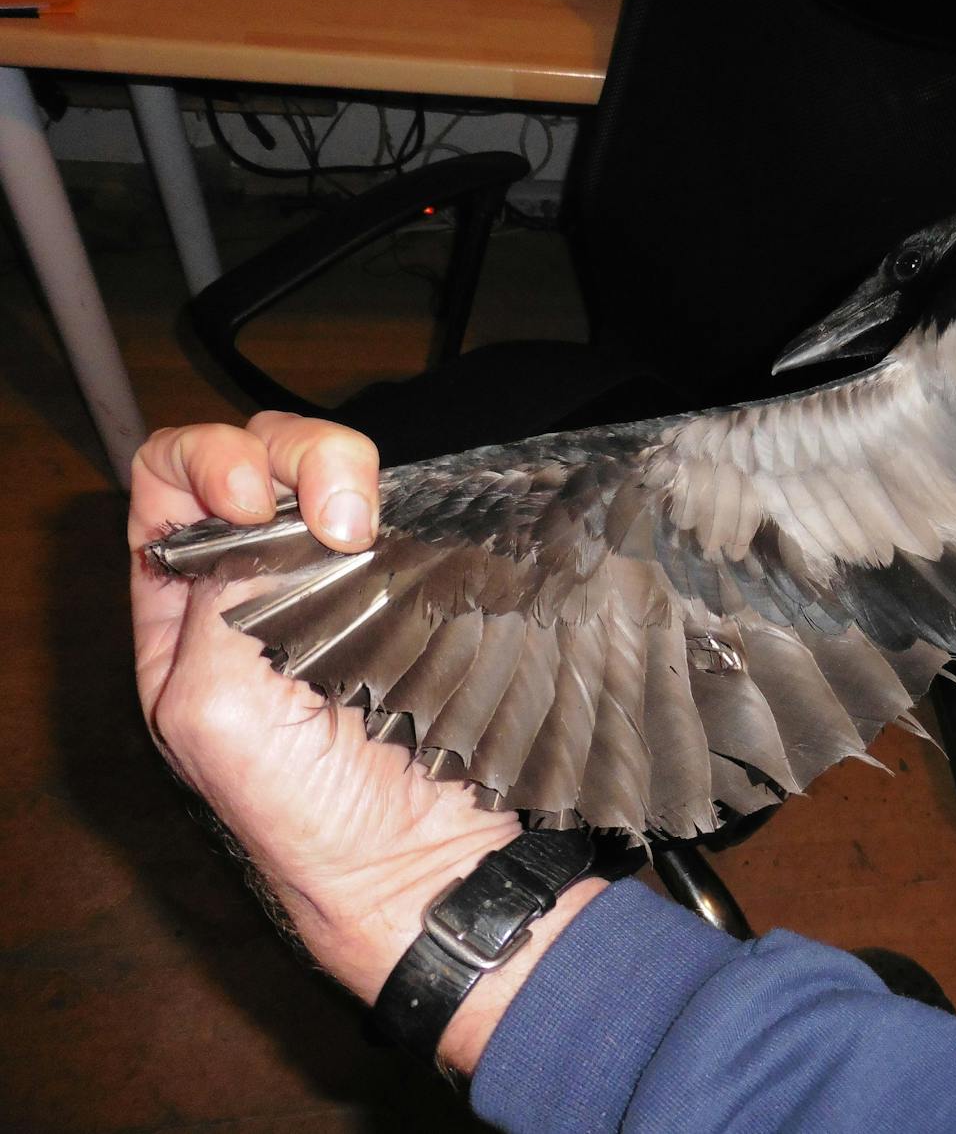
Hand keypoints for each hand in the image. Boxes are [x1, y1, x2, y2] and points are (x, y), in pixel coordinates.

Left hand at [129, 412, 603, 1071]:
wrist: (422, 860)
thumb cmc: (308, 814)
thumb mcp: (211, 709)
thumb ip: (214, 598)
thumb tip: (261, 514)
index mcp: (182, 620)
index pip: (169, 493)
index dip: (206, 468)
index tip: (253, 498)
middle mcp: (256, 589)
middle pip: (253, 460)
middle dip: (289, 459)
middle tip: (339, 511)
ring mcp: (341, 582)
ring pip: (328, 472)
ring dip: (343, 471)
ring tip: (369, 523)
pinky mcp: (414, 585)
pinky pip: (403, 510)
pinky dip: (403, 501)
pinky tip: (404, 532)